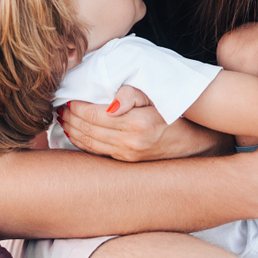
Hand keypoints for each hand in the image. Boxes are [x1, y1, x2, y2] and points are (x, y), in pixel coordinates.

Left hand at [60, 87, 229, 160]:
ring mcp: (127, 156)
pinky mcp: (127, 162)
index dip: (76, 105)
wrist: (200, 143)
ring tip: (62, 117)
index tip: (65, 95)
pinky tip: (74, 133)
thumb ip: (134, 95)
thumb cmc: (180, 113)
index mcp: (136, 126)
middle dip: (69, 117)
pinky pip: (97, 152)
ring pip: (89, 143)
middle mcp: (129, 145)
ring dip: (72, 130)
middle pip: (87, 129)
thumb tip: (109, 104)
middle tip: (57, 105)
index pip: (94, 114)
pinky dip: (82, 142)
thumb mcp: (160, 97)